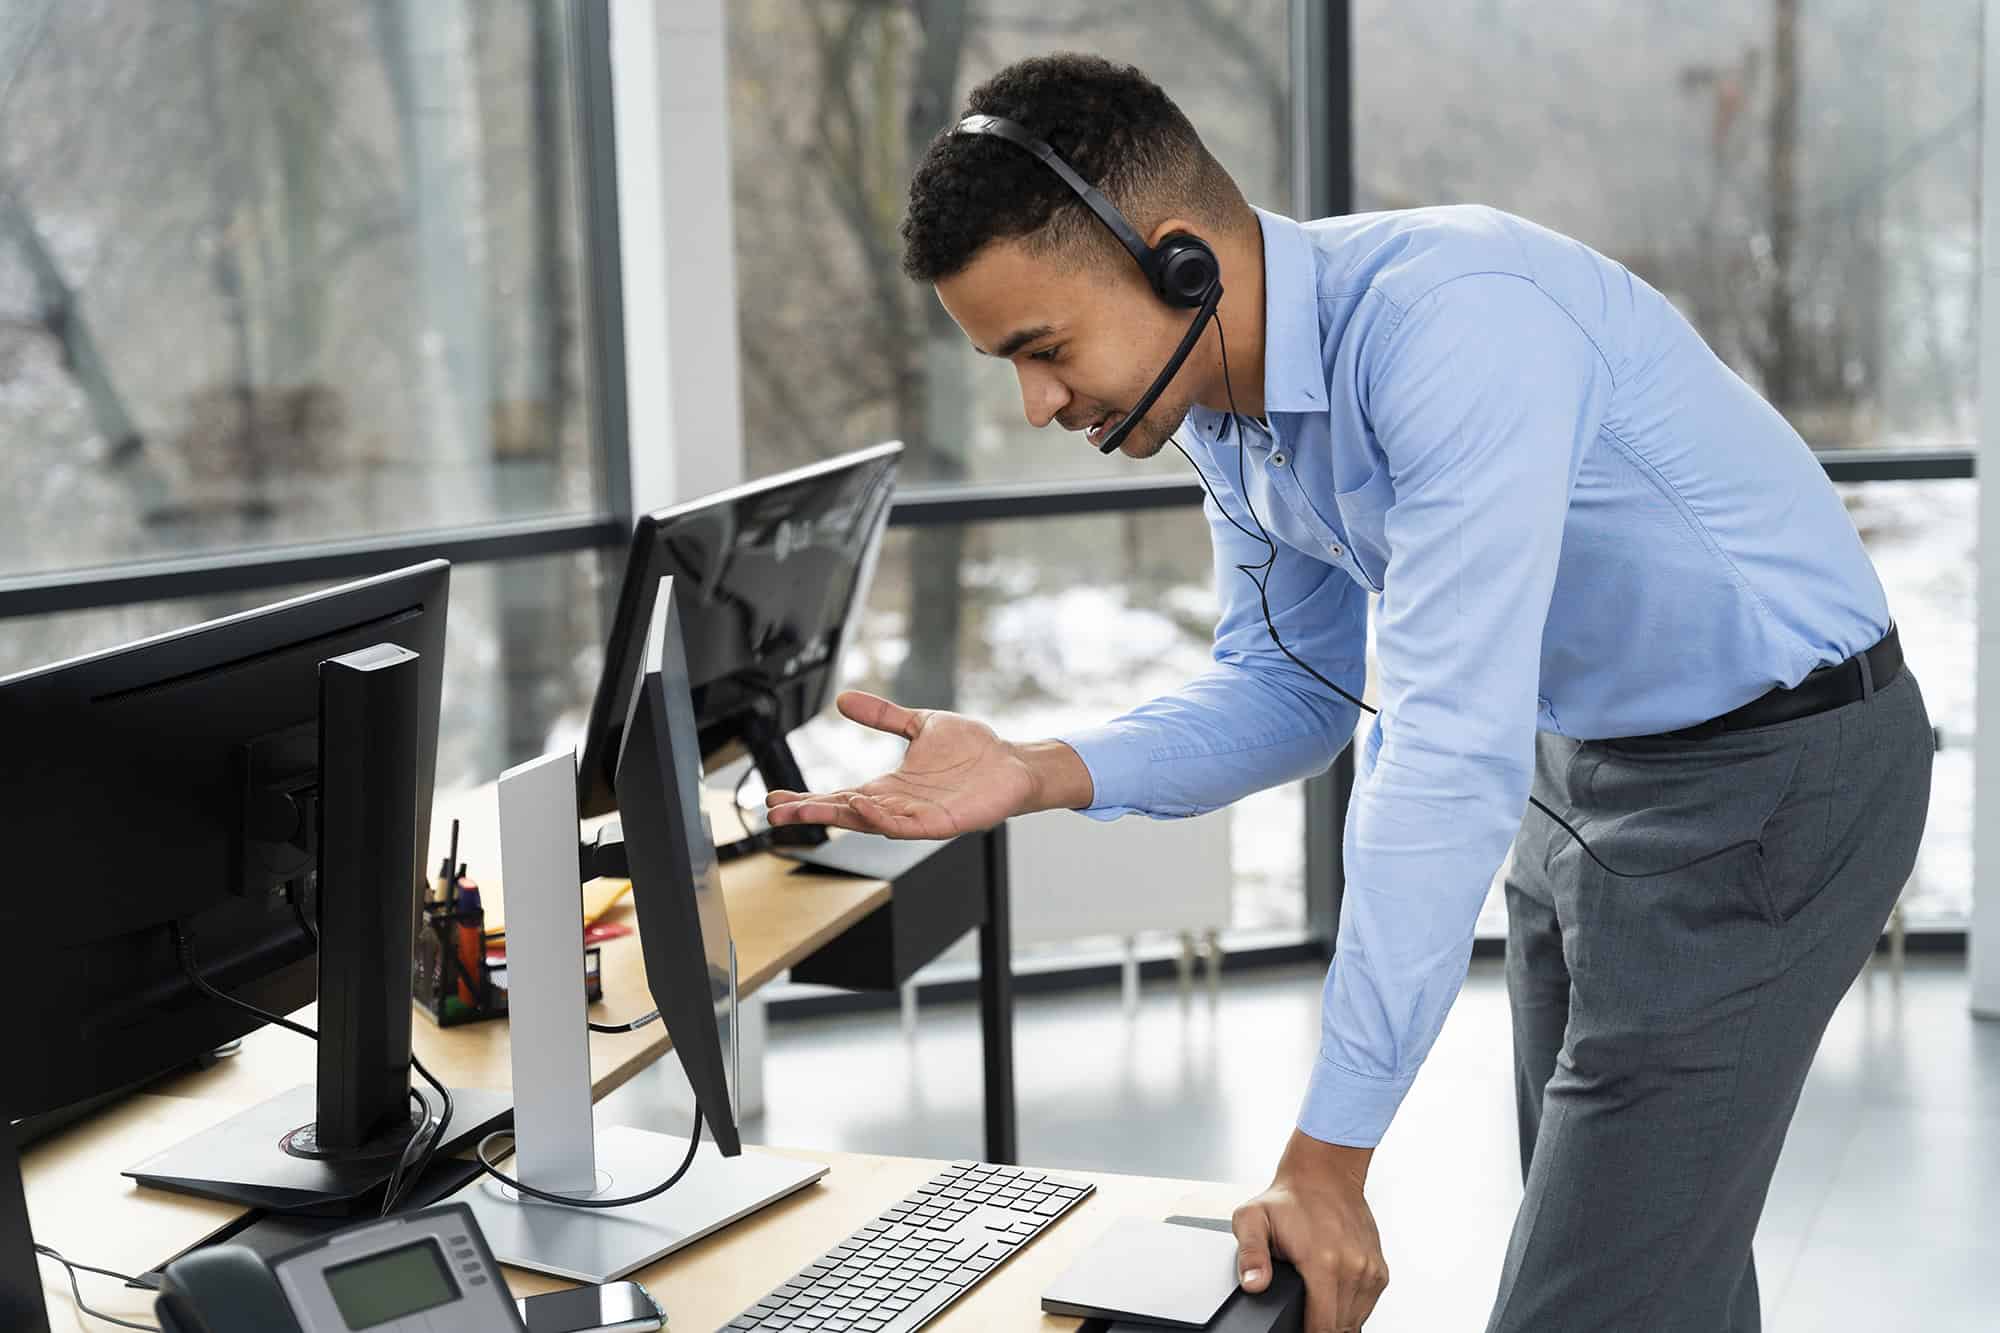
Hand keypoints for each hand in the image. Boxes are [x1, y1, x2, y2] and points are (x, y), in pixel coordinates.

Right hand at [764, 691, 1088, 838]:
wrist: (1013, 763)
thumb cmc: (972, 751)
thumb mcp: (919, 725)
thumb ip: (883, 716)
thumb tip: (844, 700)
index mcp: (889, 787)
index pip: (840, 796)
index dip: (808, 799)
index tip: (775, 798)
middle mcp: (899, 806)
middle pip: (846, 814)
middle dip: (811, 814)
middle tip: (776, 813)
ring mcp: (919, 817)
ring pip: (872, 822)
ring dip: (843, 816)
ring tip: (813, 808)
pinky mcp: (943, 823)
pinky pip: (908, 826)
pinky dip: (884, 818)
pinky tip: (864, 805)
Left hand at [1232, 1131, 1387, 1331]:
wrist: (1323, 1174)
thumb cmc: (1288, 1199)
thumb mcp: (1252, 1219)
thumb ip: (1249, 1255)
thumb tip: (1253, 1284)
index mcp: (1323, 1262)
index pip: (1322, 1327)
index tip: (1295, 1326)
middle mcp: (1353, 1268)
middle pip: (1339, 1327)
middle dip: (1319, 1326)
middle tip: (1301, 1309)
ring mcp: (1370, 1270)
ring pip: (1355, 1320)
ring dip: (1336, 1318)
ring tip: (1315, 1299)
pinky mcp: (1379, 1269)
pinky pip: (1366, 1306)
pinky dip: (1350, 1306)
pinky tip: (1332, 1293)